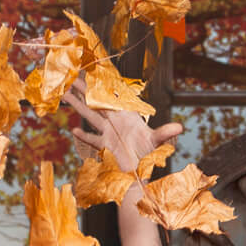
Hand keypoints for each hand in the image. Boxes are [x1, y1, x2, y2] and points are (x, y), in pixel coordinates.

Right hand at [64, 82, 180, 179]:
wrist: (146, 172)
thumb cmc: (152, 154)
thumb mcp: (158, 141)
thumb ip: (165, 133)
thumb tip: (180, 127)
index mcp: (127, 115)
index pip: (112, 96)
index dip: (102, 85)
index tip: (93, 73)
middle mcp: (116, 122)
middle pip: (97, 103)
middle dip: (84, 91)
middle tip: (72, 77)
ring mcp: (109, 133)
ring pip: (90, 117)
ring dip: (78, 106)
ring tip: (65, 95)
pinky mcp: (106, 147)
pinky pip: (93, 139)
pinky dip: (84, 136)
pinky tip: (74, 131)